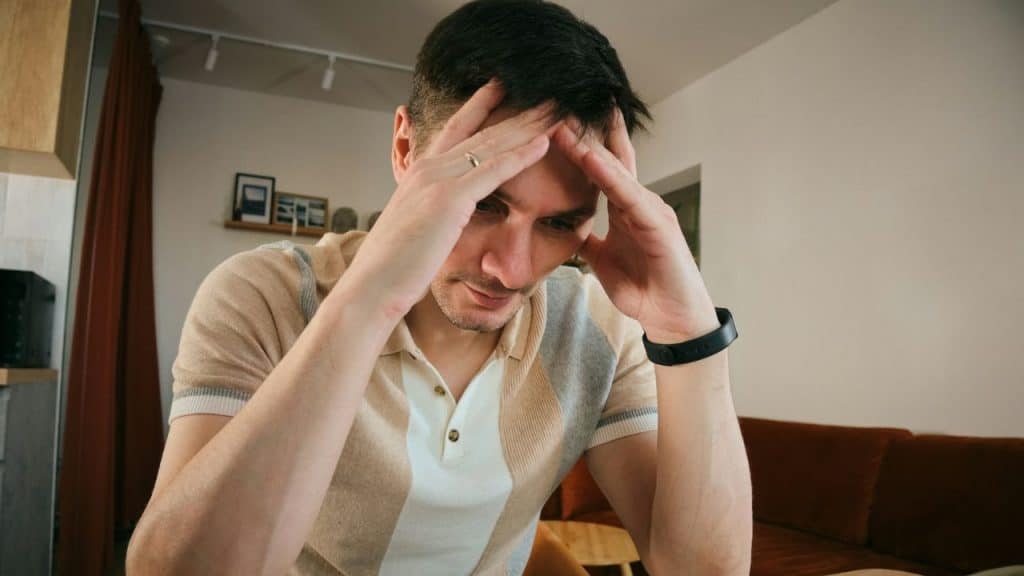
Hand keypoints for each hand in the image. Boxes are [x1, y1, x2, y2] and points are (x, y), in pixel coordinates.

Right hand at [338, 81, 557, 324]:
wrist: (372, 286)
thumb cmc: (392, 267)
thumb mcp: (413, 228)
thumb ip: (430, 212)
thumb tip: (440, 217)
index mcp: (419, 172)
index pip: (456, 129)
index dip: (480, 105)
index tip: (502, 86)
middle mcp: (428, 168)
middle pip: (483, 132)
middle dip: (518, 112)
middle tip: (547, 95)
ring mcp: (438, 180)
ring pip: (492, 145)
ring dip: (528, 126)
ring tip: (555, 109)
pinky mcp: (449, 200)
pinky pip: (493, 171)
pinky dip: (520, 155)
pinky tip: (543, 143)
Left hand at [552, 110, 717, 342]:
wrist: (671, 317)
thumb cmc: (643, 287)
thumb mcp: (602, 260)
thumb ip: (587, 240)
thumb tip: (567, 227)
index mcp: (625, 208)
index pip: (601, 167)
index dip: (579, 144)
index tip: (555, 121)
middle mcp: (639, 202)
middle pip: (608, 158)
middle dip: (583, 133)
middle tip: (557, 105)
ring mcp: (650, 210)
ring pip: (616, 170)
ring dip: (589, 146)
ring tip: (564, 123)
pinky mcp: (658, 225)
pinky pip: (628, 195)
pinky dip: (609, 176)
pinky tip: (590, 159)